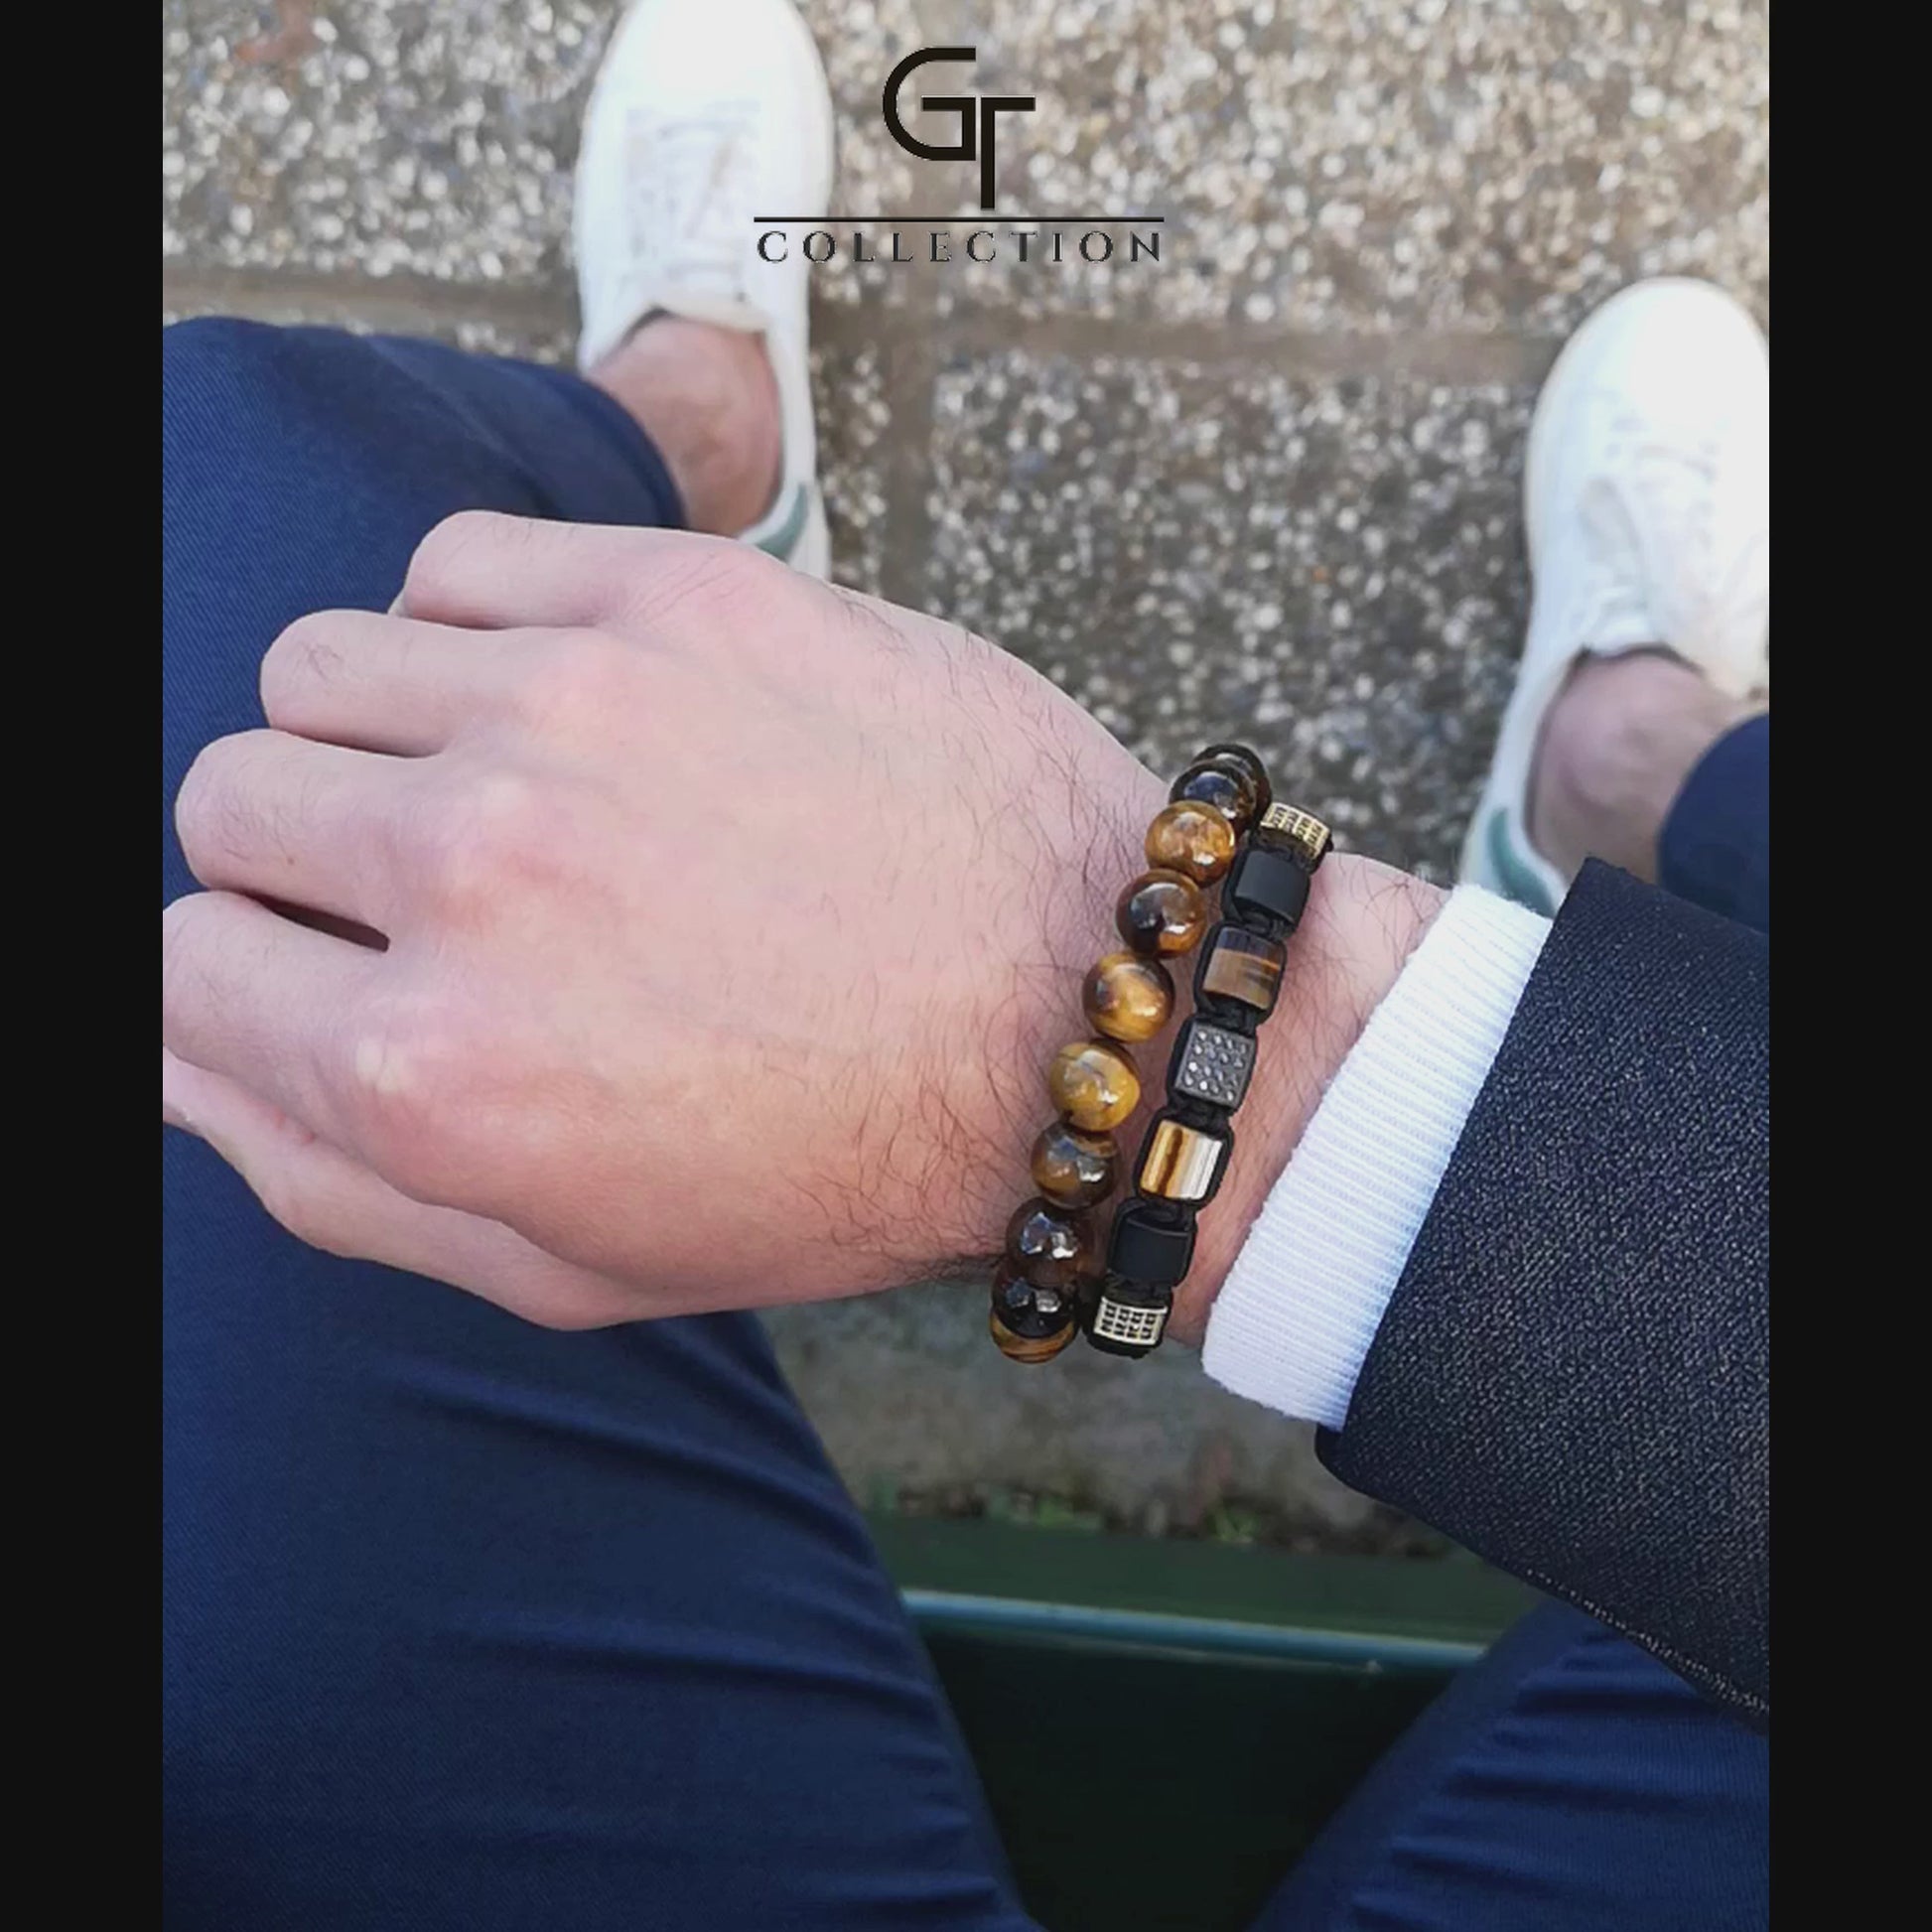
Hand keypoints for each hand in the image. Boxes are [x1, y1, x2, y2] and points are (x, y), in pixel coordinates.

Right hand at [164, 512, 1437, 1335]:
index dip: (258, 974)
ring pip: (323, 665)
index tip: (343, 968)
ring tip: (522, 786)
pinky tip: (581, 695)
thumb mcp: (574, 1262)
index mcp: (426, 1071)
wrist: (1088, 1023)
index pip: (181, 966)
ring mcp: (574, 707)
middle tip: (448, 891)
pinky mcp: (680, 594)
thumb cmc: (844, 1160)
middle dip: (309, 857)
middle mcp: (470, 871)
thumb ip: (334, 1177)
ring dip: (388, 732)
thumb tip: (181, 1053)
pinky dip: (483, 624)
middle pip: (233, 798)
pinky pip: (460, 560)